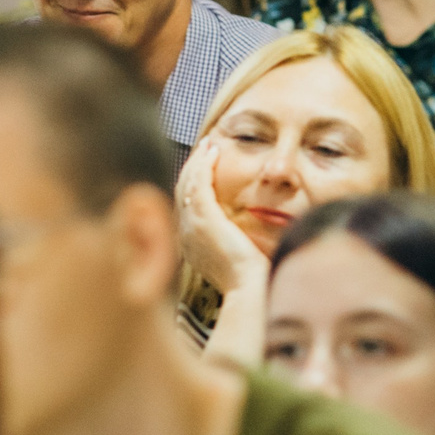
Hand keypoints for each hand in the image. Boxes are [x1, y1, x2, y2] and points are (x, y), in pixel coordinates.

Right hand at [176, 137, 268, 296]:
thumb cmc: (251, 278)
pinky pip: (198, 183)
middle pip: (182, 191)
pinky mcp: (204, 219)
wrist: (250, 289)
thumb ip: (235, 240)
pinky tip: (213, 151)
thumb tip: (248, 228)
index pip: (187, 205)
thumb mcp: (237, 256)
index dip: (194, 183)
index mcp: (191, 244)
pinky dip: (204, 165)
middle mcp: (185, 234)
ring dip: (198, 161)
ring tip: (209, 144)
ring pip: (187, 184)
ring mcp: (191, 226)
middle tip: (205, 148)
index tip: (206, 166)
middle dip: (193, 167)